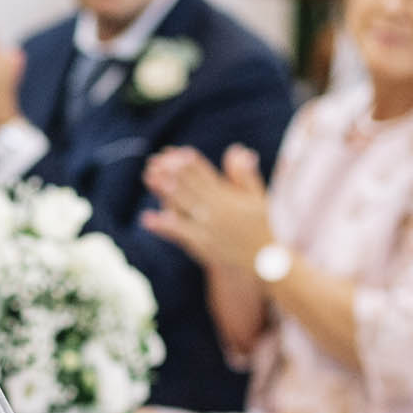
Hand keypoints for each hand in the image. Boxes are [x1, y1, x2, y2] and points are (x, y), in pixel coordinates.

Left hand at [140, 144, 274, 270]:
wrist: (265, 262)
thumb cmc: (260, 226)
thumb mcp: (256, 198)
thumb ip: (244, 175)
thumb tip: (236, 149)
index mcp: (230, 197)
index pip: (206, 175)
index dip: (190, 163)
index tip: (176, 151)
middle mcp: (218, 211)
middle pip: (192, 187)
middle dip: (174, 172)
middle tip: (157, 160)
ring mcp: (209, 228)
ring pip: (184, 206)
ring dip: (166, 191)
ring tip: (151, 178)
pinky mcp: (202, 245)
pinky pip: (179, 233)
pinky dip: (163, 225)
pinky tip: (147, 217)